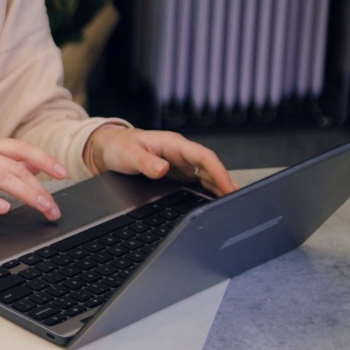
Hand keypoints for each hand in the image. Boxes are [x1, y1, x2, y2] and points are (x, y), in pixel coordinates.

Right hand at [0, 137, 67, 219]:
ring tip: (41, 207)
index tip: (63, 173)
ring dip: (26, 194)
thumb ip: (10, 161)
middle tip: (54, 207)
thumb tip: (40, 167)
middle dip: (40, 188)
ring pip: (1, 178)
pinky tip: (4, 208)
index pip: (22, 148)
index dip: (45, 159)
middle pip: (16, 168)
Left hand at [87, 125, 237, 195]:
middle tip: (239, 201)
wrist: (110, 148)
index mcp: (174, 144)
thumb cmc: (120, 147)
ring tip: (232, 204)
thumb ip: (145, 162)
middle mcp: (181, 153)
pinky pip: (197, 182)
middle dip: (225, 183)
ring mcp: (181, 164)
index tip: (228, 187)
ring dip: (219, 188)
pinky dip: (208, 191)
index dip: (218, 172)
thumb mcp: (129, 154)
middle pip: (210, 168)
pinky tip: (214, 202)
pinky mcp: (177, 174)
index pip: (204, 157)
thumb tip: (162, 169)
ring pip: (206, 175)